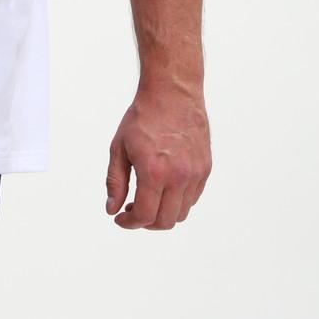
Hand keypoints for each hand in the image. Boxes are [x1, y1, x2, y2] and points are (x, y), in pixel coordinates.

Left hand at [104, 85, 212, 228]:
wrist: (172, 94)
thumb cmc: (142, 118)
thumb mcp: (119, 148)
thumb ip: (115, 182)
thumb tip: (112, 209)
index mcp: (154, 172)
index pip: (145, 216)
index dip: (130, 223)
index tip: (120, 219)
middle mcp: (179, 176)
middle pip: (165, 221)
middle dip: (146, 223)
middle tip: (132, 210)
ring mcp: (195, 173)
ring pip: (181, 213)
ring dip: (163, 214)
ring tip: (147, 199)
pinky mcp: (205, 168)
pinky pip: (193, 198)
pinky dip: (178, 202)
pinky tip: (163, 189)